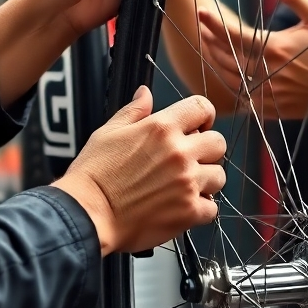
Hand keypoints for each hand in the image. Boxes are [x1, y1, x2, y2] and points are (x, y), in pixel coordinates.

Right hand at [53, 87, 226, 254]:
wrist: (88, 214)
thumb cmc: (94, 174)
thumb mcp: (109, 132)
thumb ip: (134, 111)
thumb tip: (145, 93)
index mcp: (161, 127)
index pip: (202, 107)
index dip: (203, 115)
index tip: (198, 125)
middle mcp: (179, 153)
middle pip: (218, 142)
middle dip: (207, 149)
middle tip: (191, 159)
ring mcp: (187, 182)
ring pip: (219, 175)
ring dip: (206, 180)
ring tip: (185, 185)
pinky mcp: (188, 211)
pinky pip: (212, 208)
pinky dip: (201, 209)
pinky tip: (183, 206)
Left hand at [199, 0, 307, 121]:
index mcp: (276, 49)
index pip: (234, 35)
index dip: (214, 23)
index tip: (201, 12)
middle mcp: (268, 73)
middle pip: (226, 57)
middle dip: (210, 40)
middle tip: (201, 27)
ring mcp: (268, 94)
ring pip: (230, 78)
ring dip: (216, 62)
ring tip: (208, 47)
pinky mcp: (273, 109)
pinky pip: (242, 98)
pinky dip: (230, 85)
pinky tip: (225, 74)